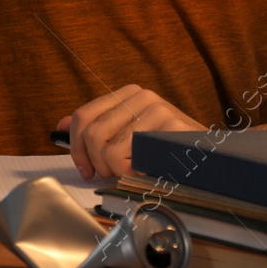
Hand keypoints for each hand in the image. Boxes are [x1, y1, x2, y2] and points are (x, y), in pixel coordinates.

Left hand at [58, 85, 205, 179]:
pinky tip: (147, 170)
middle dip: (97, 164)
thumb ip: (95, 128)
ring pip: (109, 149)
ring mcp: (157, 109)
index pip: (83, 116)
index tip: (85, 169)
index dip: (76, 148)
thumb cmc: (163, 149)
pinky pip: (130, 158)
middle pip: (92, 134)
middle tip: (111, 174)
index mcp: (127, 93)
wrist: (208, 156)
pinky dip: (133, 173)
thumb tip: (59, 125)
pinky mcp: (169, 128)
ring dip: (117, 171)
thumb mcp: (127, 133)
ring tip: (133, 171)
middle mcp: (141, 96)